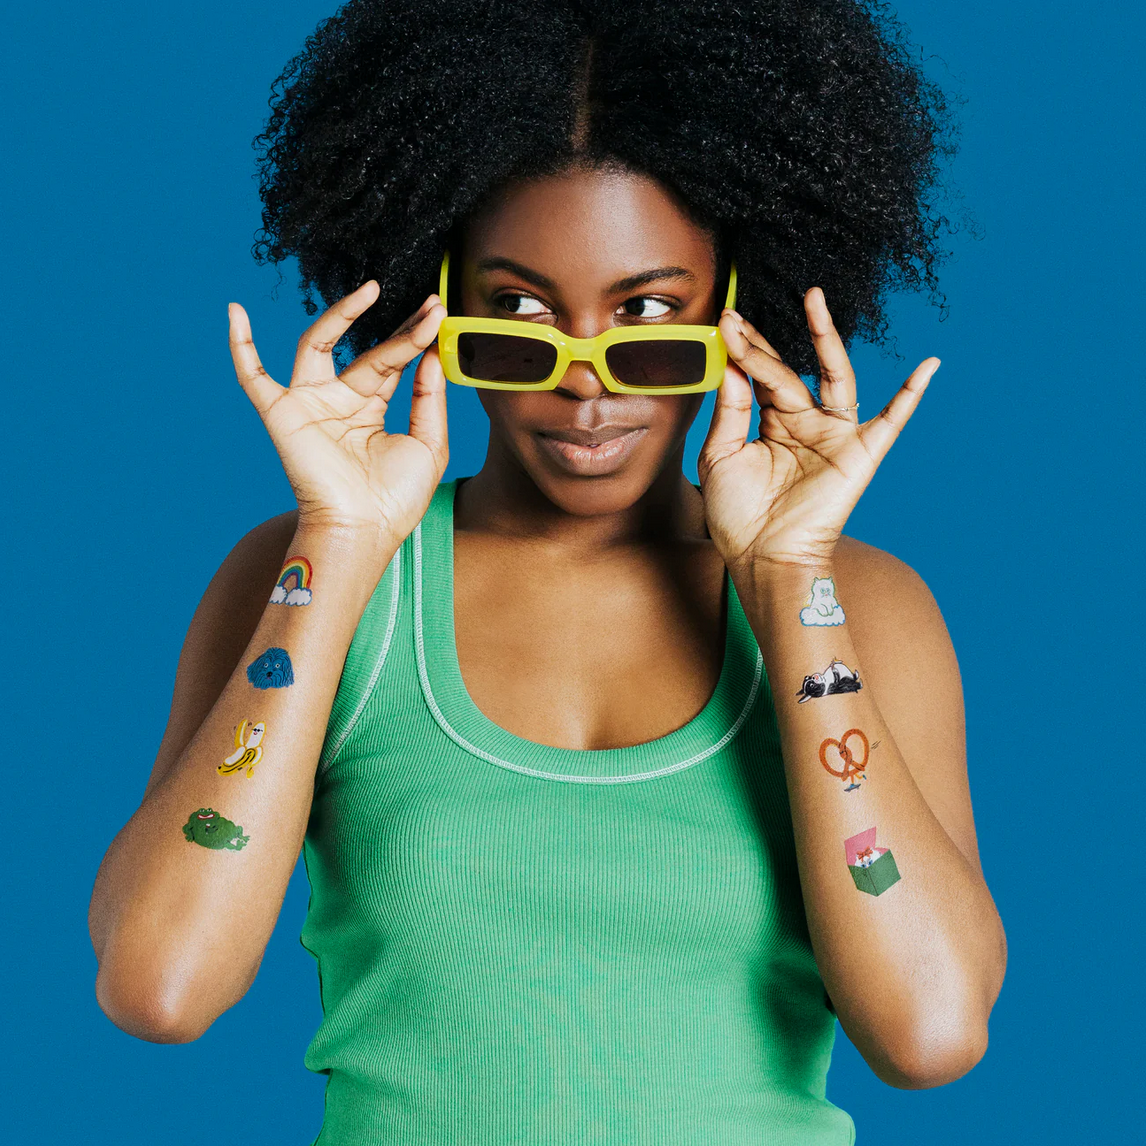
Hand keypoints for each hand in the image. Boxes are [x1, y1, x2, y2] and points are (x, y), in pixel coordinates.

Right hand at [228, 282, 447, 548]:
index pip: (394, 362)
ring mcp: (310, 404)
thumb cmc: (396, 499)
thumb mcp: (428, 444)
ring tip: (372, 290)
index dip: (416, 338)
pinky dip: (240, 346)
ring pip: (319, 345)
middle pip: (366, 350)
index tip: (439, 315)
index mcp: (372, 409)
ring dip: (342, 315)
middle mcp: (340, 402)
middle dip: (398, 327)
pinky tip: (234, 311)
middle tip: (429, 304)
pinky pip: (252, 376)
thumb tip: (432, 353)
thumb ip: (429, 398)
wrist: (363, 529)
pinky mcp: (282, 414)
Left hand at [697, 288, 938, 570]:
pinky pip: (891, 421)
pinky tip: (928, 367)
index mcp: (771, 423)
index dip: (743, 351)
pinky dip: (910, 395)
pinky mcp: (859, 454)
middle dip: (763, 344)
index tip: (726, 323)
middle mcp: (804, 422)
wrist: (762, 557)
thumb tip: (732, 364)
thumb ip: (730, 410)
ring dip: (826, 339)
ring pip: (832, 378)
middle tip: (741, 315)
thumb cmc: (738, 515)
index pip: (759, 376)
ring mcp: (833, 435)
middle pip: (787, 371)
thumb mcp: (720, 457)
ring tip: (814, 301)